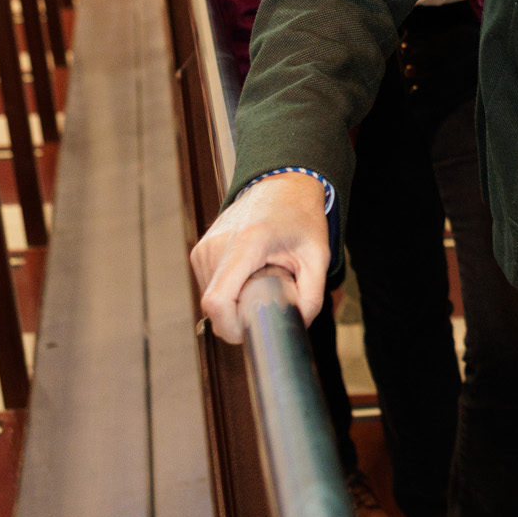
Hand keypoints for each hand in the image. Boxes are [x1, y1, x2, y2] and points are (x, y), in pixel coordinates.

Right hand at [189, 170, 330, 342]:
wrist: (282, 186)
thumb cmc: (300, 218)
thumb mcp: (317, 257)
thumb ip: (311, 297)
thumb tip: (295, 326)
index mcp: (247, 244)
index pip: (218, 301)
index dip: (230, 328)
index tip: (251, 331)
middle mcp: (218, 245)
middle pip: (214, 306)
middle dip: (239, 317)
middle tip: (267, 303)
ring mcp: (204, 248)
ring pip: (210, 299)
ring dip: (234, 303)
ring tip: (260, 282)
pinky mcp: (199, 251)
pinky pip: (209, 287)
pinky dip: (228, 292)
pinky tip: (248, 276)